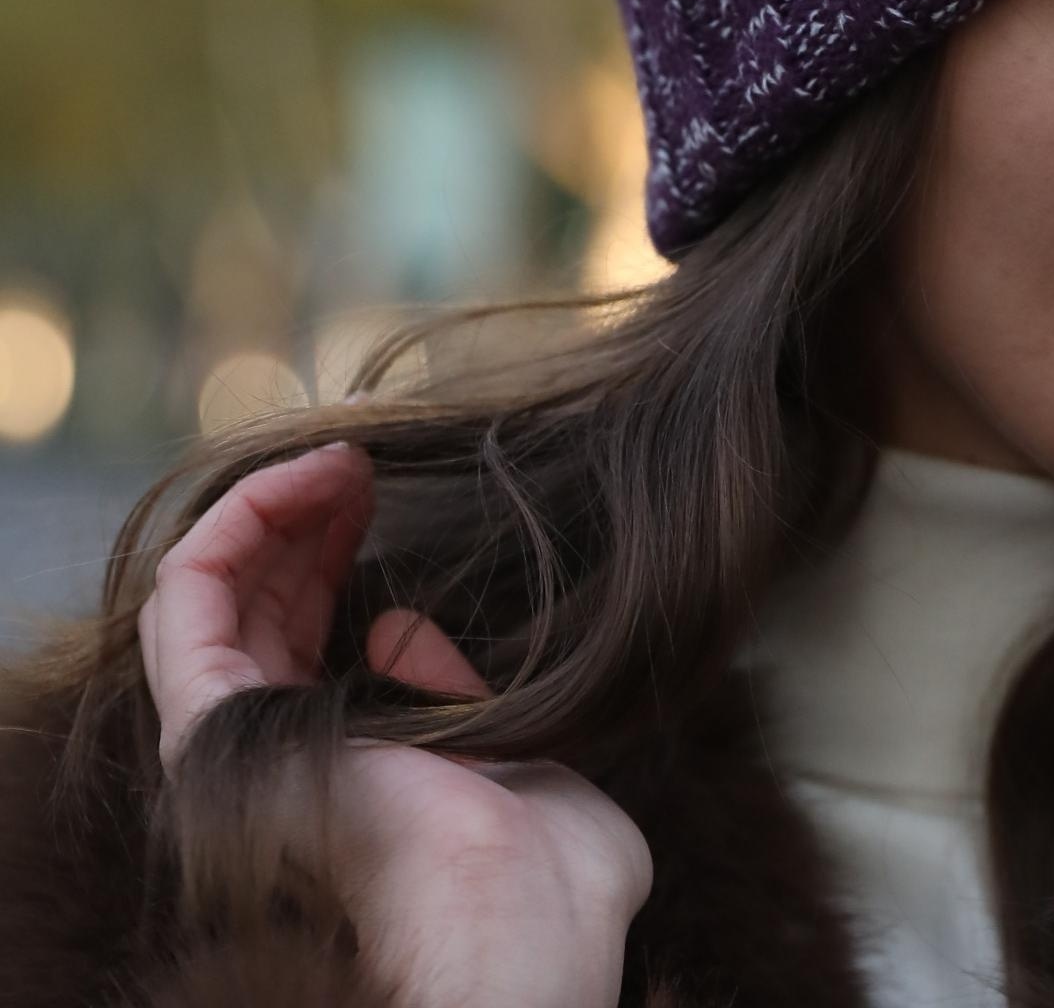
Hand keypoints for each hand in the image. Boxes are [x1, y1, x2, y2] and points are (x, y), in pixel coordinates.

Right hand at [137, 439, 653, 1007]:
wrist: (524, 913)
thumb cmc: (548, 858)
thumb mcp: (517, 744)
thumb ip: (462, 692)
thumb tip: (411, 630)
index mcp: (340, 765)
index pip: (298, 633)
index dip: (330, 547)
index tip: (379, 484)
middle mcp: (273, 756)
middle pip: (255, 606)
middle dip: (303, 515)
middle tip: (362, 459)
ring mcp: (236, 744)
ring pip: (209, 593)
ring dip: (270, 505)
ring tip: (343, 458)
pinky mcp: (217, 729)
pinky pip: (187, 600)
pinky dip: (236, 520)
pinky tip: (306, 477)